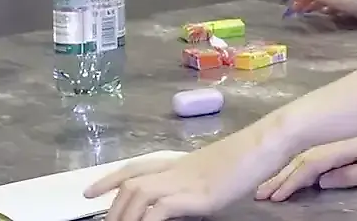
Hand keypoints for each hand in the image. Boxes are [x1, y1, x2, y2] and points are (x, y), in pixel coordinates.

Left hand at [86, 128, 288, 220]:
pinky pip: (161, 210)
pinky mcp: (198, 196)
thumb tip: (184, 196)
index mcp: (180, 162)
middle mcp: (177, 170)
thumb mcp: (215, 169)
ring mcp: (186, 182)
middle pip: (131, 183)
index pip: (136, 167)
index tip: (89, 193)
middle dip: (114, 207)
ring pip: (138, 194)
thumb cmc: (248, 155)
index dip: (109, 178)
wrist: (266, 143)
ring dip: (125, 215)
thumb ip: (194, 180)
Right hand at [256, 121, 356, 200]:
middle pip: (304, 158)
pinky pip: (320, 151)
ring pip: (310, 153)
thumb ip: (353, 173)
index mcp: (345, 145)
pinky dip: (304, 161)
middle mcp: (341, 139)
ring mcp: (346, 137)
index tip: (273, 197)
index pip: (310, 165)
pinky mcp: (352, 139)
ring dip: (290, 169)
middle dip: (281, 176)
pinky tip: (299, 169)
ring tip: (272, 184)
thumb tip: (321, 181)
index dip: (290, 182)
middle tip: (260, 193)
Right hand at [288, 0, 356, 25]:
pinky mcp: (349, 12)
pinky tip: (325, 22)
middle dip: (307, 4)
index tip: (291, 10)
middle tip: (298, 16)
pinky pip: (333, 13)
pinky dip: (327, 16)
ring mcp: (342, 2)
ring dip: (317, 10)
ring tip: (309, 20)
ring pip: (325, 6)